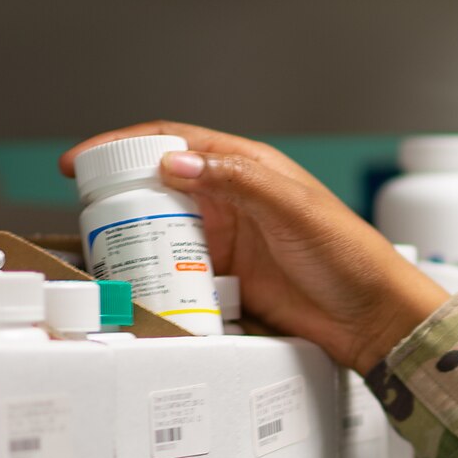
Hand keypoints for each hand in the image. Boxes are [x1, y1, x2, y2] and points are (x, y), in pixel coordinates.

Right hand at [61, 124, 449, 372]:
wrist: (373, 316)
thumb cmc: (351, 256)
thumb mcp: (293, 208)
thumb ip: (237, 181)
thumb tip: (178, 164)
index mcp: (249, 167)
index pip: (176, 141)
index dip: (125, 144)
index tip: (84, 161)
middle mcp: (234, 198)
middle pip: (160, 184)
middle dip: (120, 192)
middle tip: (86, 210)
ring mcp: (229, 238)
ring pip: (164, 228)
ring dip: (135, 235)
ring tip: (106, 245)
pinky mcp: (229, 277)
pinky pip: (180, 270)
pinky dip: (158, 272)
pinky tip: (142, 278)